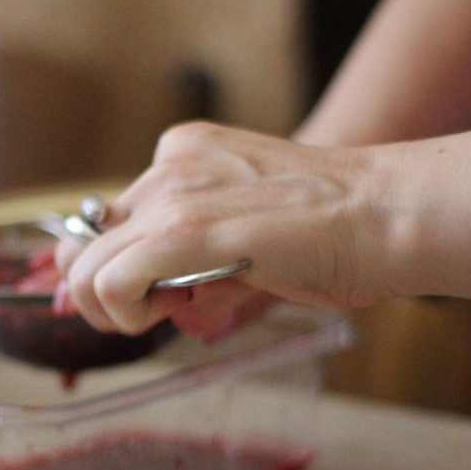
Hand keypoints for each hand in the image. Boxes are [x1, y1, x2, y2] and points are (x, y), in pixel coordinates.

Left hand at [55, 122, 389, 335]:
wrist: (386, 215)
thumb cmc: (334, 235)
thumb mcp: (246, 235)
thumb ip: (196, 258)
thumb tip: (165, 306)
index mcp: (182, 156)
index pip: (107, 221)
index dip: (114, 271)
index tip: (146, 299)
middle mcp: (167, 165)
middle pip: (84, 242)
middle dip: (108, 292)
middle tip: (161, 310)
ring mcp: (171, 194)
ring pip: (85, 264)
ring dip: (116, 307)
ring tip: (174, 312)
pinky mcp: (181, 230)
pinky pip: (107, 280)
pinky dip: (124, 312)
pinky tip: (170, 313)